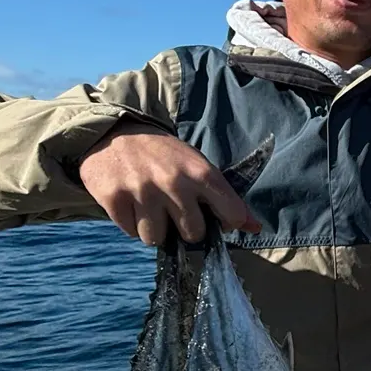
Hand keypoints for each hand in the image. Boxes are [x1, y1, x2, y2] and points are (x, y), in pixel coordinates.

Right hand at [79, 128, 260, 245]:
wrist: (115, 132)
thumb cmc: (164, 156)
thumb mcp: (198, 167)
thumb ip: (226, 198)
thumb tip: (256, 229)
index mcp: (201, 172)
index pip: (231, 214)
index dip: (224, 222)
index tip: (213, 216)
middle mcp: (174, 182)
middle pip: (192, 234)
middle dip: (183, 227)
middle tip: (172, 207)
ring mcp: (143, 191)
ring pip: (156, 239)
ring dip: (154, 228)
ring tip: (149, 205)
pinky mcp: (115, 199)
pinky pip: (131, 233)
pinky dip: (131, 223)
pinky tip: (131, 202)